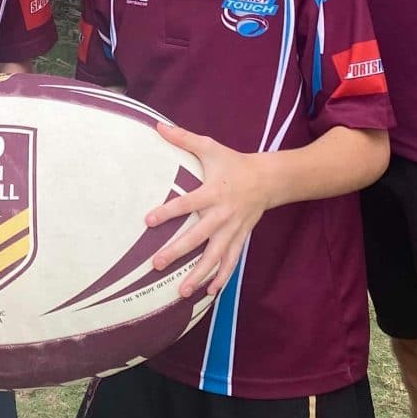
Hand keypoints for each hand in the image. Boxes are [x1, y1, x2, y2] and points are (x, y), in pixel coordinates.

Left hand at [145, 120, 274, 298]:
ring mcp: (233, 230)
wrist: (268, 179)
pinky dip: (222, 277)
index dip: (168, 212)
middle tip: (156, 264)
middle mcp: (223, 214)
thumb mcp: (210, 147)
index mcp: (214, 191)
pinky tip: (209, 292)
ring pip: (215, 256)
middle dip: (178, 251)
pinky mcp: (240, 238)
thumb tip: (157, 125)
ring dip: (199, 274)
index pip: (188, 203)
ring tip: (182, 292)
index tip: (148, 221)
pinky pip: (231, 262)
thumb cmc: (233, 162)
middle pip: (198, 236)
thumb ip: (183, 138)